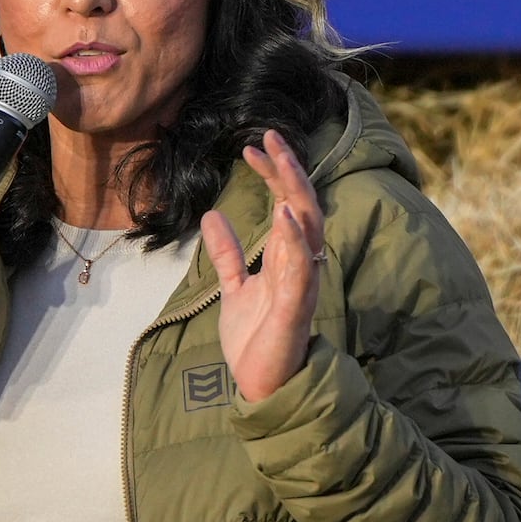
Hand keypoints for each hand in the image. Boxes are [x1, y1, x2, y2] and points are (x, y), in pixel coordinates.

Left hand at [201, 130, 325, 402]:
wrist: (260, 385)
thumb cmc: (255, 340)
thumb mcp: (233, 288)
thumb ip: (226, 254)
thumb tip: (211, 216)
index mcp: (287, 258)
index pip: (286, 203)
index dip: (273, 174)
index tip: (252, 147)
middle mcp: (301, 264)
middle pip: (303, 205)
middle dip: (289, 170)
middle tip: (271, 136)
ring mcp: (301, 283)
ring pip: (310, 229)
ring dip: (296, 194)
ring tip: (282, 163)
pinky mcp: (295, 307)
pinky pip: (301, 268)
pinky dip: (295, 241)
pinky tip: (285, 216)